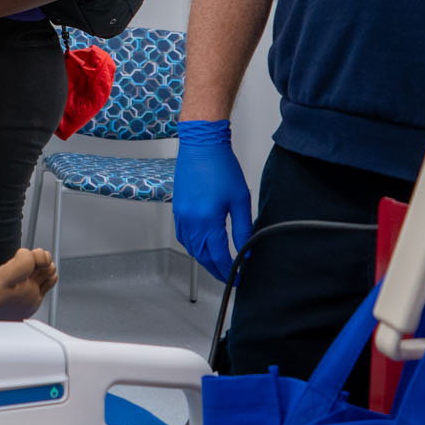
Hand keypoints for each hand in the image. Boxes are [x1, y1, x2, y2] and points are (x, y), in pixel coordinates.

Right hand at [173, 118, 253, 282]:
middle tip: (229, 277)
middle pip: (202, 256)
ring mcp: (181, 215)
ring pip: (191, 248)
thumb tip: (246, 251)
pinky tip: (202, 247)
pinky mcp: (178, 209)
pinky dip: (193, 246)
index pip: (219, 256)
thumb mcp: (240, 200)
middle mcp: (191, 221)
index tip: (239, 278)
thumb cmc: (221, 167)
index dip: (229, 271)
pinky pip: (183, 236)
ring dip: (204, 260)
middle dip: (216, 270)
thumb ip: (243, 229)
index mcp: (207, 220)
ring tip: (218, 265)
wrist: (202, 145)